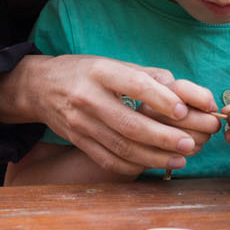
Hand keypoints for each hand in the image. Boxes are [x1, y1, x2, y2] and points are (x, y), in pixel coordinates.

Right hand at [0, 55, 217, 174]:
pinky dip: (134, 166)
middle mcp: (87, 98)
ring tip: (181, 159)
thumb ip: (147, 75)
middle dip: (164, 137)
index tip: (184, 111)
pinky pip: (109, 160)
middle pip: (129, 124)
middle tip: (190, 143)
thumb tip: (183, 92)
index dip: (161, 99)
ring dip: (154, 157)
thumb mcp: (112, 63)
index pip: (134, 85)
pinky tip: (154, 165)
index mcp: (100, 72)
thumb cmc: (85, 72)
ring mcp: (80, 124)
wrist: (39, 87)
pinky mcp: (79, 142)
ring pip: (122, 147)